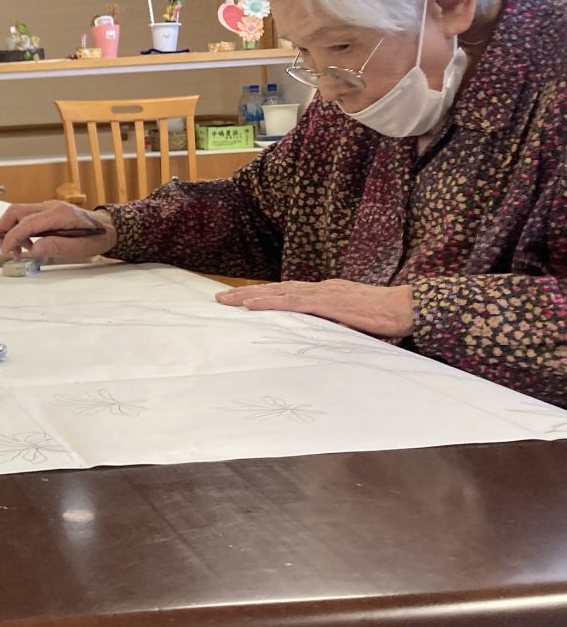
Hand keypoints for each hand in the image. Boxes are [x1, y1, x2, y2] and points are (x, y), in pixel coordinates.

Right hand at [0, 200, 116, 260]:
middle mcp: (51, 206)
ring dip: (12, 231)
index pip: (27, 222)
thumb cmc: (96, 238)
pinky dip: (21, 230)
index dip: (12, 237)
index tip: (5, 251)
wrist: (107, 227)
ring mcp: (47, 206)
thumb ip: (57, 246)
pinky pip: (26, 217)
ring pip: (18, 213)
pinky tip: (30, 244)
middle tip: (5, 249)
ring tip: (21, 251)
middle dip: (4, 229)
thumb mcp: (80, 248)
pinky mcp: (46, 211)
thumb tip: (34, 248)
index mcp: (59, 214)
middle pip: (16, 211)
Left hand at [215, 279, 414, 338]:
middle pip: (276, 289)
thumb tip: (322, 338)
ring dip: (249, 296)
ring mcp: (322, 293)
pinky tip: (250, 305)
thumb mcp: (355, 323)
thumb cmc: (386, 318)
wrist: (407, 308)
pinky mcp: (327, 302)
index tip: (241, 298)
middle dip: (247, 293)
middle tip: (220, 298)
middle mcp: (320, 288)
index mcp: (326, 292)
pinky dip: (269, 302)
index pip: (288, 291)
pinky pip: (292, 302)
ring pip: (278, 292)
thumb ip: (336, 327)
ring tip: (226, 300)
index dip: (263, 294)